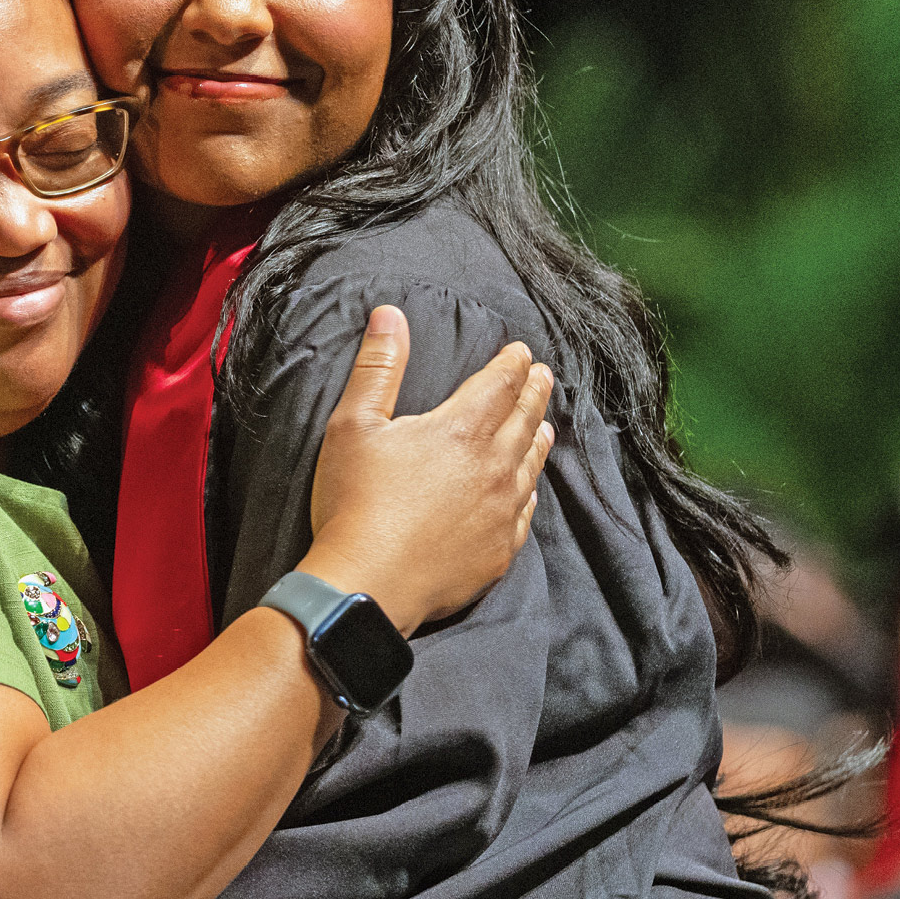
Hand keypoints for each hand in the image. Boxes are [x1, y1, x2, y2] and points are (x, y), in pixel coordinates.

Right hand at [301, 306, 556, 633]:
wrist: (367, 584)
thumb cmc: (355, 503)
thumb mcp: (354, 424)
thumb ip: (378, 367)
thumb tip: (390, 315)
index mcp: (461, 431)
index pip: (499, 385)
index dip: (512, 364)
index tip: (521, 351)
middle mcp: (493, 468)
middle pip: (524, 420)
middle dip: (534, 393)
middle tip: (543, 376)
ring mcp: (500, 513)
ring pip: (531, 466)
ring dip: (539, 439)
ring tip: (545, 426)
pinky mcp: (498, 552)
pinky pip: (524, 515)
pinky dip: (529, 493)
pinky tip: (528, 491)